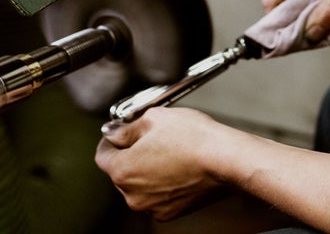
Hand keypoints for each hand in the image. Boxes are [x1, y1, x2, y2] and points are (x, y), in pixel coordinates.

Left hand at [95, 107, 226, 221]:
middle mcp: (132, 195)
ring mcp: (152, 206)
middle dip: (132, 155)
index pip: (103, 155)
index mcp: (123, 170)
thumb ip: (127, 127)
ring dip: (148, 170)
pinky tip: (180, 166)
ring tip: (171, 151)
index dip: (111, 139)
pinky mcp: (171, 212)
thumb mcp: (154, 117)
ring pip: (140, 185)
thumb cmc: (193, 137)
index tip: (121, 132)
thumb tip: (114, 132)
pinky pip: (158, 195)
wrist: (227, 160)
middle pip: (121, 171)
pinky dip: (164, 183)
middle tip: (153, 138)